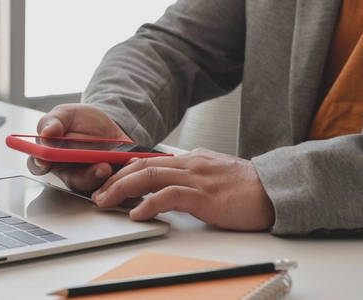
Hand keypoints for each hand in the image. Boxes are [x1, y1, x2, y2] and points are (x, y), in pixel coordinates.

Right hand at [27, 104, 130, 192]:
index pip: (39, 165)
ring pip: (94, 185)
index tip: (45, 161)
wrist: (108, 126)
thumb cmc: (81, 122)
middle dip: (84, 175)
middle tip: (94, 166)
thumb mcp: (66, 114)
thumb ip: (54, 121)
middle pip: (72, 180)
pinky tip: (126, 164)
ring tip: (107, 167)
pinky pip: (115, 185)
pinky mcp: (110, 181)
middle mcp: (69, 172)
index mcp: (52, 157)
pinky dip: (121, 176)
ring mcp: (90, 178)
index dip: (40, 165)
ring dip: (101, 177)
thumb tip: (46, 132)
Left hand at [91, 148, 274, 230]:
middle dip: (114, 179)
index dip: (124, 171)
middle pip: (142, 166)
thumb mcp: (212, 173)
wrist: (276, 189)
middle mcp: (189, 164)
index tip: (107, 182)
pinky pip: (169, 196)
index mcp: (190, 159)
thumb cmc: (246, 186)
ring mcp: (196, 178)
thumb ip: (190, 173)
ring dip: (122, 189)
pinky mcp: (204, 196)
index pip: (148, 160)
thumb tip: (168, 180)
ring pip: (149, 177)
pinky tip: (136, 213)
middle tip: (98, 193)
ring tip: (105, 201)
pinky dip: (149, 204)